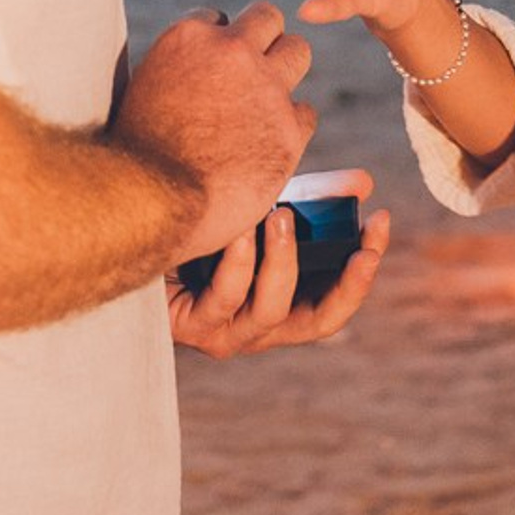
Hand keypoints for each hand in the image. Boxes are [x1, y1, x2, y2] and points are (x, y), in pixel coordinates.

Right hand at [113, 2, 316, 261]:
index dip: (218, 45)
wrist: (153, 202)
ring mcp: (266, 87)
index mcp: (190, 37)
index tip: (215, 69)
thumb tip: (191, 72)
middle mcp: (233, 51)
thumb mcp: (145, 90)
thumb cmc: (138, 156)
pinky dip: (291, 127)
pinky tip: (270, 145)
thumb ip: (176, 69)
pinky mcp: (289, 128)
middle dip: (263, 41)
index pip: (218, 18)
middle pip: (267, 18)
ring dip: (285, 72)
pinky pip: (305, 112)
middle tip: (255, 70)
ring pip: (298, 51)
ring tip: (269, 101)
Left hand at [169, 192, 392, 357]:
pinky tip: (238, 229)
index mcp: (280, 306)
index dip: (364, 270)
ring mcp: (224, 333)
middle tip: (361, 242)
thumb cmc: (204, 219)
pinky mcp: (190, 327)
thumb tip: (365, 182)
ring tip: (281, 216)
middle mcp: (257, 328)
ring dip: (283, 262)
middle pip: (319, 323)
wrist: (134, 223)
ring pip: (272, 311)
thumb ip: (312, 197)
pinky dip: (238, 262)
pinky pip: (225, 297)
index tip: (379, 220)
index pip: (335, 303)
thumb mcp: (263, 208)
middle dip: (347, 283)